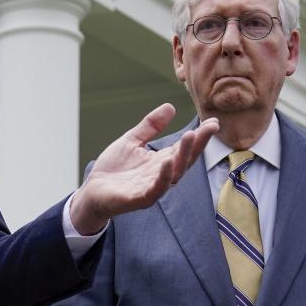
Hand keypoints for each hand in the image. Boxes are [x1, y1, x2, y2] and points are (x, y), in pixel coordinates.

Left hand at [69, 104, 217, 234]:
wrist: (92, 192)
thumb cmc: (114, 169)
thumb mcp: (132, 141)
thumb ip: (150, 126)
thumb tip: (170, 106)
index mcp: (162, 161)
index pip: (185, 148)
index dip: (200, 136)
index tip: (213, 122)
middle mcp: (161, 175)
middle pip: (185, 159)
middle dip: (198, 143)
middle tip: (210, 127)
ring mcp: (152, 188)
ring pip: (174, 173)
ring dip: (183, 156)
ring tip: (191, 136)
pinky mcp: (139, 199)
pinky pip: (155, 190)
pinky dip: (163, 178)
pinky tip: (167, 163)